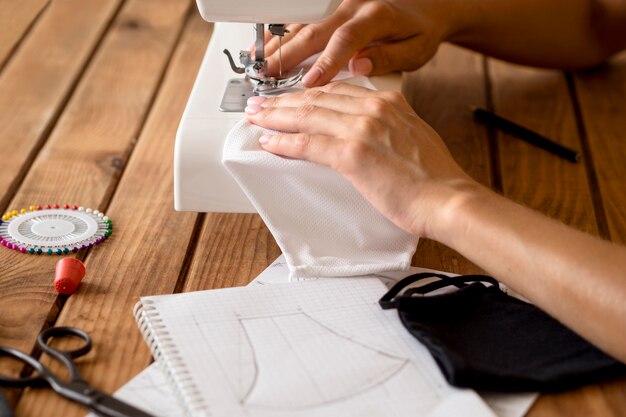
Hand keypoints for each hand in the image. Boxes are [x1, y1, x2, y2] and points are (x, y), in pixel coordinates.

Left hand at [244, 83, 476, 237]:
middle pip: (316, 98)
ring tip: (256, 119)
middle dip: (283, 101)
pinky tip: (270, 142)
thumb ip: (387, 126)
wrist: (448, 199)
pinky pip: (309, 144)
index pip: (336, 91)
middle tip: (261, 104)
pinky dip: (285, 142)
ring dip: (276, 117)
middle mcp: (373, 108)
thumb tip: (365, 132)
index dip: (307, 93)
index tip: (290, 98)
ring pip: (307, 116)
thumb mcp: (412, 136)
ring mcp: (362, 129)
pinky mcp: (352, 154)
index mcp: (388, 101)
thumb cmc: (434, 178)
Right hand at [263, 0, 461, 86]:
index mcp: (376, 16)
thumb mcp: (415, 49)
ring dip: (280, 45)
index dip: (326, 62)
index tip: (310, 83)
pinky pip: (303, 19)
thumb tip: (361, 67)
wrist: (425, 7)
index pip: (346, 39)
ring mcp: (339, 5)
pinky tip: (269, 47)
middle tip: (268, 76)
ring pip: (303, 24)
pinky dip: (284, 33)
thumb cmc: (419, 32)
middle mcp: (353, 6)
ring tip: (261, 65)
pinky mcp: (331, 7)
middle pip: (315, 30)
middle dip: (288, 55)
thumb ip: (388, 57)